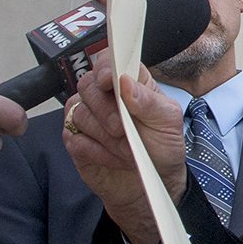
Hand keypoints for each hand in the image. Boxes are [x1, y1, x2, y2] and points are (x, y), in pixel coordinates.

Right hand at [63, 63, 185, 243]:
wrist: (152, 183)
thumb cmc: (161, 147)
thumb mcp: (168, 122)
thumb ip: (148, 100)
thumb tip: (124, 82)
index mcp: (127, 81)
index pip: (108, 60)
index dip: (104, 67)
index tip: (109, 81)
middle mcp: (103, 96)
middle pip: (87, 86)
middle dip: (106, 110)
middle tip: (123, 129)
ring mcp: (87, 117)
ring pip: (80, 114)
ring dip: (106, 136)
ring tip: (127, 150)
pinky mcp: (76, 141)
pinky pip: (75, 139)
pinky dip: (97, 152)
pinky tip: (114, 159)